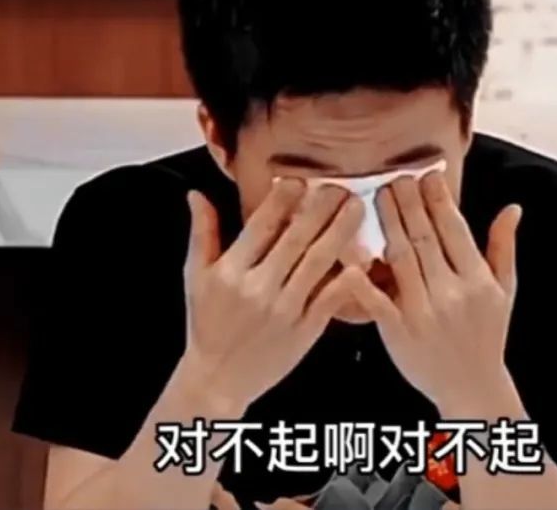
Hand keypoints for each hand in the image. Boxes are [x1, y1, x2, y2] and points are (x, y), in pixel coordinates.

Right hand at [179, 180, 364, 413]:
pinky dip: (346, 280)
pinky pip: (330, 300)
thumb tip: (197, 194)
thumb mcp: (194, 277)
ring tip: (357, 208)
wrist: (219, 378)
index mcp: (231, 271)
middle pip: (296, 240)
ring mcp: (284, 310)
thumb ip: (202, 233)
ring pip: (318, 264)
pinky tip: (361, 261)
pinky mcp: (305, 331)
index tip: (300, 179)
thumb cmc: (207, 325)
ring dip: (340, 233)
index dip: (283, 199)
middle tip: (340, 185)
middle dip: (321, 209)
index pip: (261, 226)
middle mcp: (259, 288)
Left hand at [347, 171, 523, 418]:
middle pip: (424, 238)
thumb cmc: (486, 336)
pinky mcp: (399, 332)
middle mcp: (452, 292)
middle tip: (394, 175)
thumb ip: (503, 247)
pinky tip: (350, 258)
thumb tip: (513, 207)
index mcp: (477, 279)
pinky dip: (363, 281)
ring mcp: (424, 312)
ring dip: (388, 224)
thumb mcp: (505, 291)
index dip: (438, 200)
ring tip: (376, 196)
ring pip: (401, 260)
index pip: (454, 229)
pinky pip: (377, 302)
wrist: (472, 388)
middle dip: (408, 203)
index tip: (426, 175)